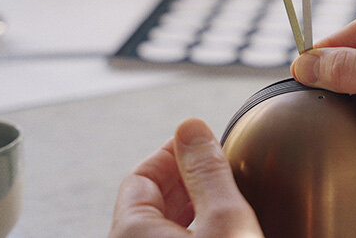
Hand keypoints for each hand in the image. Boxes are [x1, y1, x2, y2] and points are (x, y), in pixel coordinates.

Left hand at [110, 118, 262, 237]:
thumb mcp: (225, 219)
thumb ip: (207, 170)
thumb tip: (191, 128)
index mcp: (130, 232)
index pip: (140, 175)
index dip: (174, 153)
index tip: (203, 143)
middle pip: (152, 202)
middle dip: (187, 179)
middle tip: (220, 169)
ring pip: (165, 227)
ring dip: (194, 208)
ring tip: (225, 200)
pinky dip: (197, 231)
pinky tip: (223, 231)